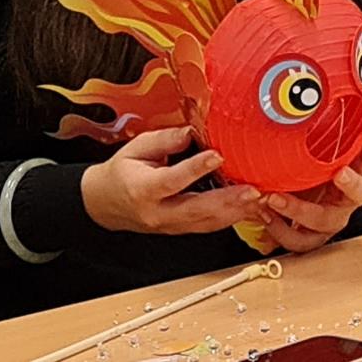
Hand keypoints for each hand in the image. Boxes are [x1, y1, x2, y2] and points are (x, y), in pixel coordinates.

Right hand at [79, 129, 261, 237]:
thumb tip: (191, 132)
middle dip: (227, 201)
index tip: (217, 156)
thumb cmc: (120, 173)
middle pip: (195, 209)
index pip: (172, 180)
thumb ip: (164, 140)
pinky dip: (229, 219)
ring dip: (235, 213)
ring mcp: (169, 226)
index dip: (195, 169)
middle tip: (252, 191)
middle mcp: (157, 212)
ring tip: (258, 200)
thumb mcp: (135, 149)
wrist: (103, 204)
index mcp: (143, 189)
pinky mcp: (179, 230)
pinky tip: (247, 210)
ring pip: (205, 223)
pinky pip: (206, 227)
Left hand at [250, 133, 361, 257]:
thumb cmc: (291, 165)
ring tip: (275, 199)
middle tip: (339, 174)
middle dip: (352, 184)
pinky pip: (302, 241)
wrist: (276, 197)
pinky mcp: (311, 236)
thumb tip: (282, 88)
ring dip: (301, 212)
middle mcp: (345, 195)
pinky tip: (265, 215)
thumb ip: (296, 127)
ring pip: (328, 222)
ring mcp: (330, 217)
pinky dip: (282, 231)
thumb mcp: (295, 145)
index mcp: (349, 168)